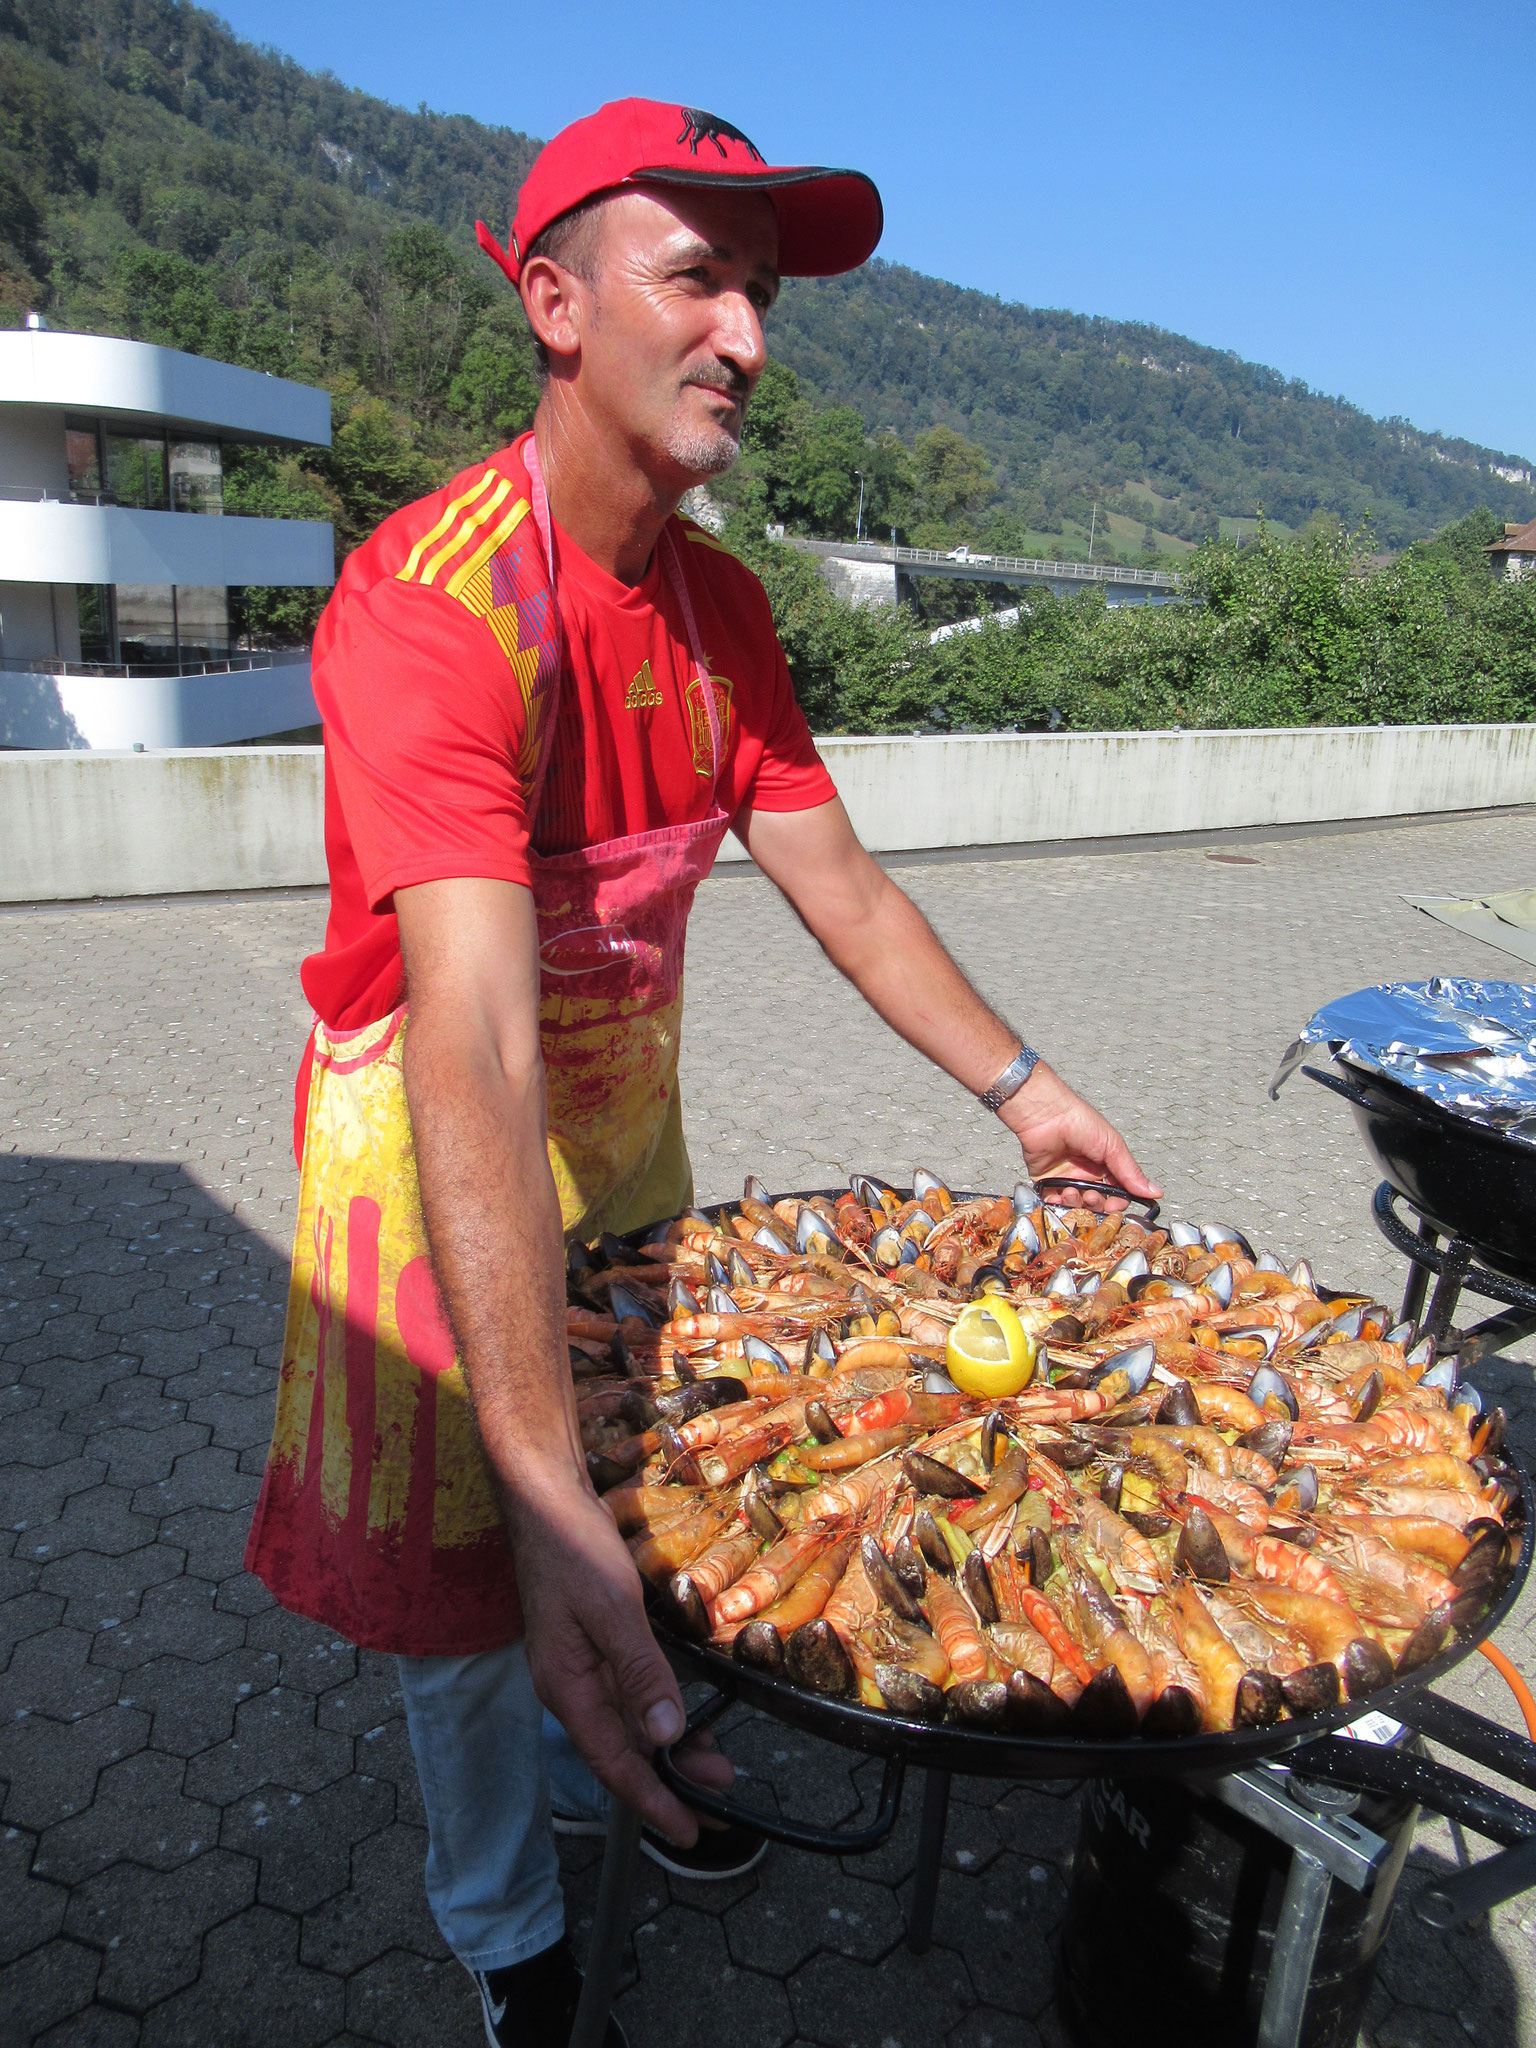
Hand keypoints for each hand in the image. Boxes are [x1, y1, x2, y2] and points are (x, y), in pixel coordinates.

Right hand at [510, 1479, 732, 1844]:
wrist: (546, 1496)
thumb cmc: (573, 1548)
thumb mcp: (612, 1609)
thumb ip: (639, 1673)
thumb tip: (666, 1735)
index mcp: (567, 1688)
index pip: (613, 1762)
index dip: (652, 1801)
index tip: (688, 1831)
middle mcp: (571, 1686)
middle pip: (622, 1751)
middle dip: (668, 1781)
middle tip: (718, 1804)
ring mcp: (580, 1665)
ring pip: (628, 1724)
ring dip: (668, 1747)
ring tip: (714, 1766)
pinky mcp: (593, 1643)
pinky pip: (627, 1693)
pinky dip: (657, 1710)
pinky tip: (681, 1716)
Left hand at [997, 1060, 1160, 1211]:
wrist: (1047, 1114)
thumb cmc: (1080, 1121)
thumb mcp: (1112, 1146)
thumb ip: (1131, 1173)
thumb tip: (1155, 1192)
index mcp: (1104, 1165)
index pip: (1116, 1193)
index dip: (1116, 1202)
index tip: (1114, 1205)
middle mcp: (1086, 1173)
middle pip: (1095, 1203)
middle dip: (1095, 1204)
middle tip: (1090, 1196)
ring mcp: (1065, 1178)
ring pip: (1075, 1204)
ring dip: (1076, 1204)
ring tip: (1071, 1192)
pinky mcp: (1046, 1180)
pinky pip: (1053, 1201)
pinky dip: (1057, 1204)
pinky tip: (1059, 1196)